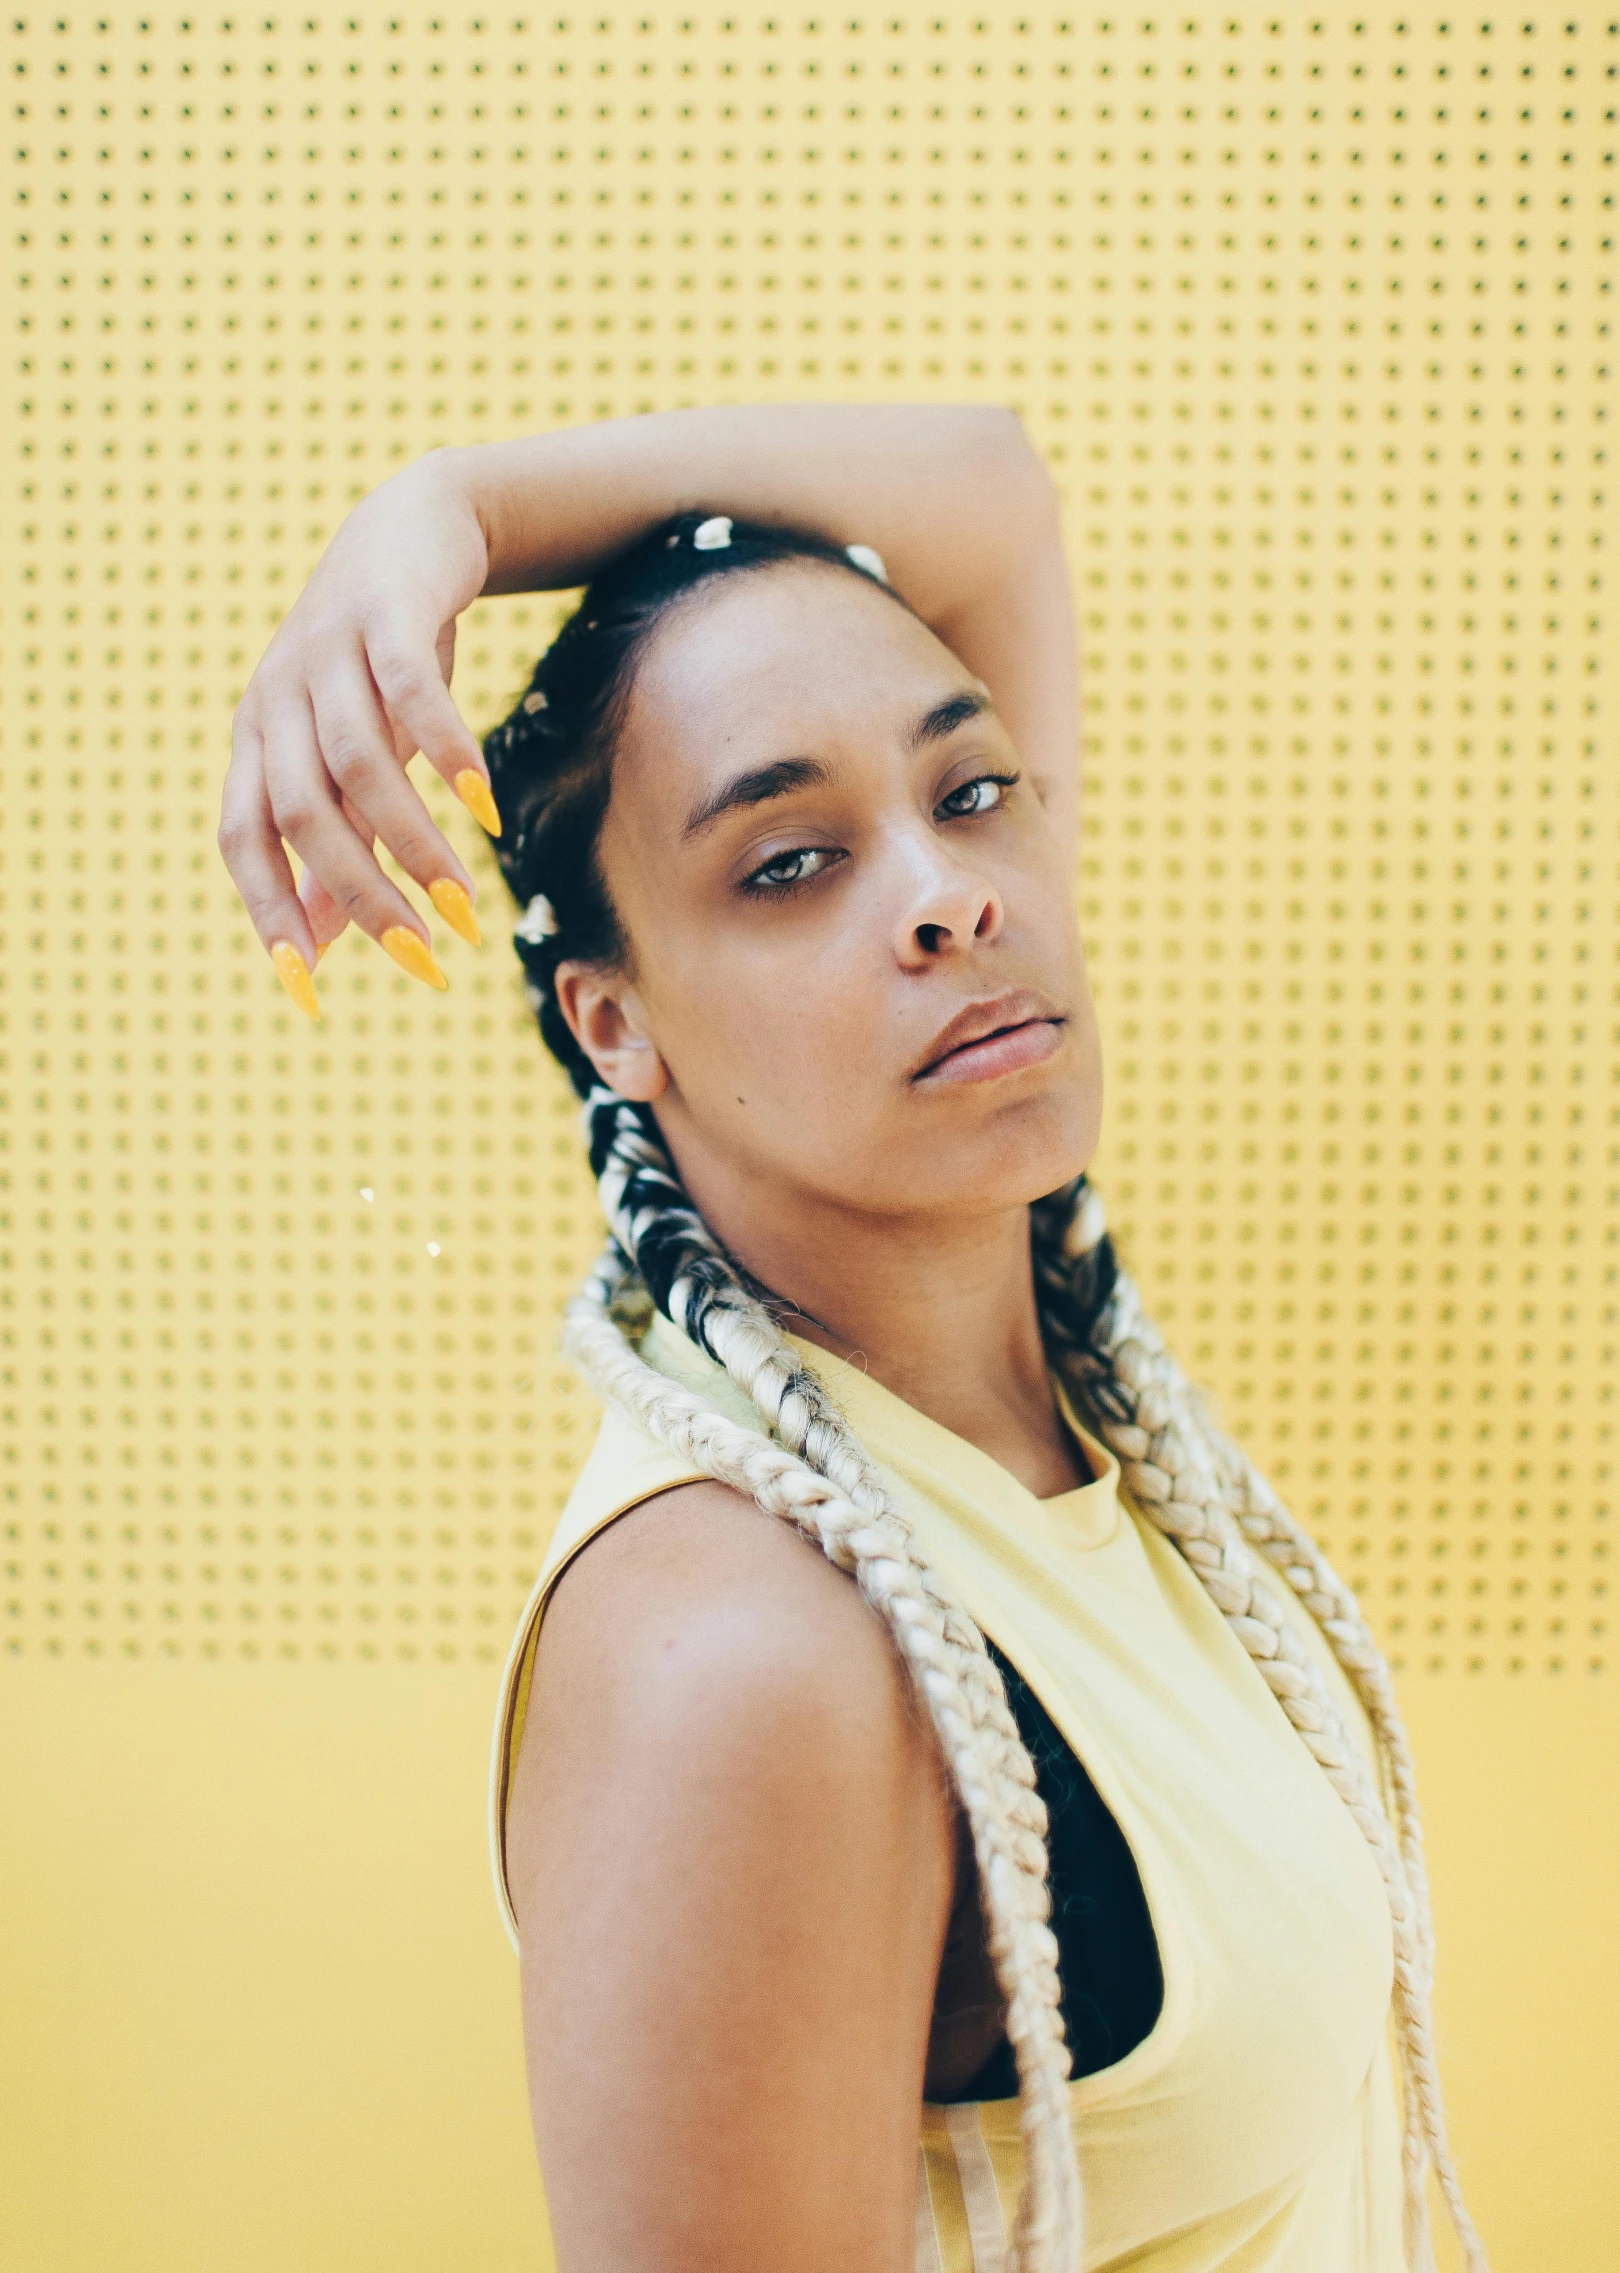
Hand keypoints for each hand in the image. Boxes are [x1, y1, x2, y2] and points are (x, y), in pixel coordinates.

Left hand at [218, 446, 502, 1019]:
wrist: (416, 530)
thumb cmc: (376, 665)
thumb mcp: (350, 757)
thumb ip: (336, 843)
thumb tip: (319, 948)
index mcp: (256, 741)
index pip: (244, 840)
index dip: (270, 912)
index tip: (307, 991)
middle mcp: (277, 698)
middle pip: (304, 815)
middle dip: (366, 896)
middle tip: (430, 956)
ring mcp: (326, 650)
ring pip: (359, 764)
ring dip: (415, 842)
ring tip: (467, 899)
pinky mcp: (385, 612)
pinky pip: (408, 691)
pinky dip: (445, 753)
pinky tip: (483, 808)